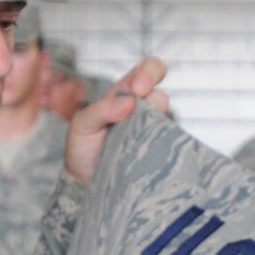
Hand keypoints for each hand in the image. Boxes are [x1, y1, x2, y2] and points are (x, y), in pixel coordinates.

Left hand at [64, 56, 171, 184]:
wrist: (86, 184)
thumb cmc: (83, 149)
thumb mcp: (82, 124)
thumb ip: (101, 109)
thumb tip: (130, 101)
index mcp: (125, 95)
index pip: (145, 71)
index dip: (148, 72)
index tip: (139, 88)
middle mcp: (144, 109)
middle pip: (162, 87)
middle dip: (155, 84)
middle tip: (144, 96)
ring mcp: (154, 130)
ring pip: (168, 115)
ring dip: (155, 117)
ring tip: (136, 133)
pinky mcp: (161, 151)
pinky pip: (172, 141)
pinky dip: (163, 140)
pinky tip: (148, 148)